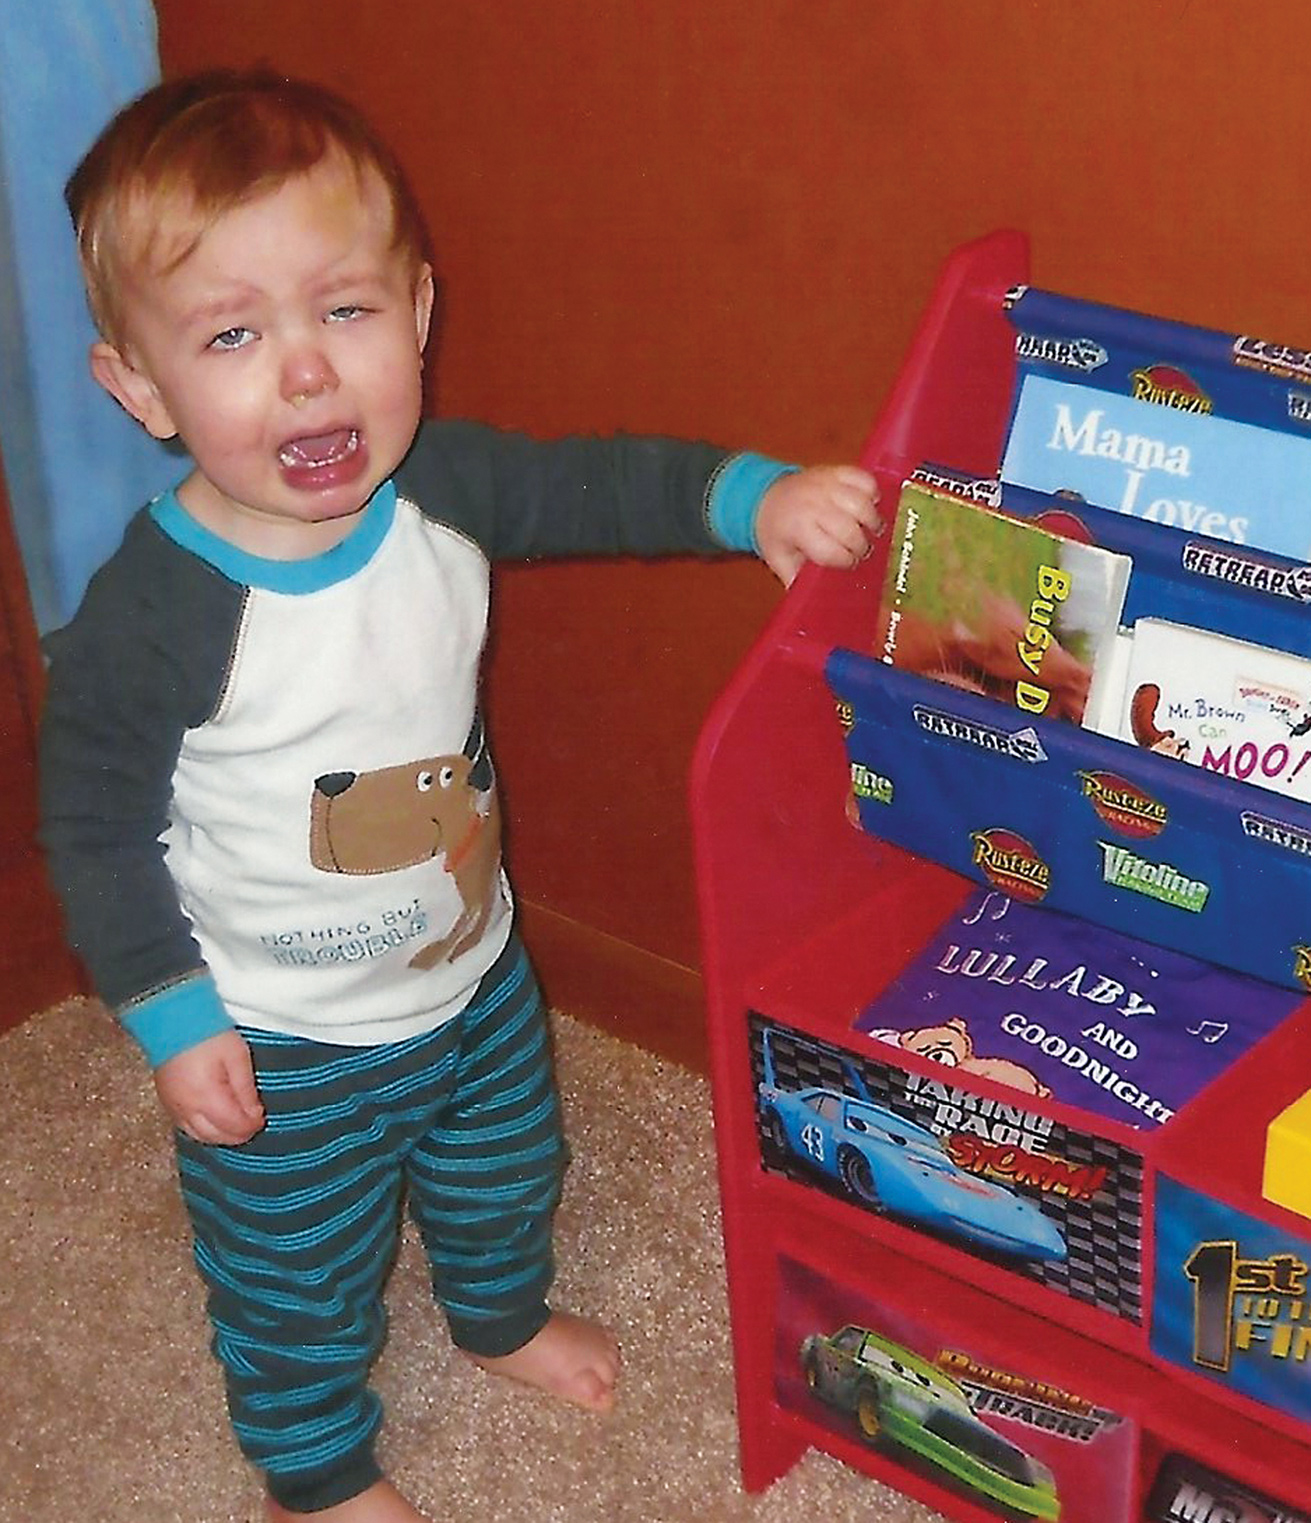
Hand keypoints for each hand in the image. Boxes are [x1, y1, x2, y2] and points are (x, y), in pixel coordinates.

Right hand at [154, 1028, 265, 1144]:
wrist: (173, 1018)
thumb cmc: (207, 1033)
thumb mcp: (237, 1057)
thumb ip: (246, 1089)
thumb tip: (254, 1114)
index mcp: (206, 1097)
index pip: (233, 1126)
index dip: (251, 1126)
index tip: (261, 1118)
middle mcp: (186, 1108)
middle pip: (215, 1137)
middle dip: (237, 1134)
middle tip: (252, 1123)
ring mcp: (173, 1106)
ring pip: (199, 1136)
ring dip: (219, 1135)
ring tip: (236, 1123)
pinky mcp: (166, 1101)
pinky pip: (185, 1127)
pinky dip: (202, 1129)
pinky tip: (214, 1121)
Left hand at [754, 464, 879, 585]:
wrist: (764, 497)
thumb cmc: (776, 532)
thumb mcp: (779, 560)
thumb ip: (797, 581)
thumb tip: (815, 606)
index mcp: (799, 529)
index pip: (834, 552)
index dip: (846, 562)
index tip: (848, 565)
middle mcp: (814, 505)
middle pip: (852, 530)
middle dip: (861, 546)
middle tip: (861, 551)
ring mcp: (827, 484)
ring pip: (863, 504)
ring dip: (872, 521)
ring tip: (870, 530)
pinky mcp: (836, 470)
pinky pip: (865, 479)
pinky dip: (872, 492)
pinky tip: (869, 505)